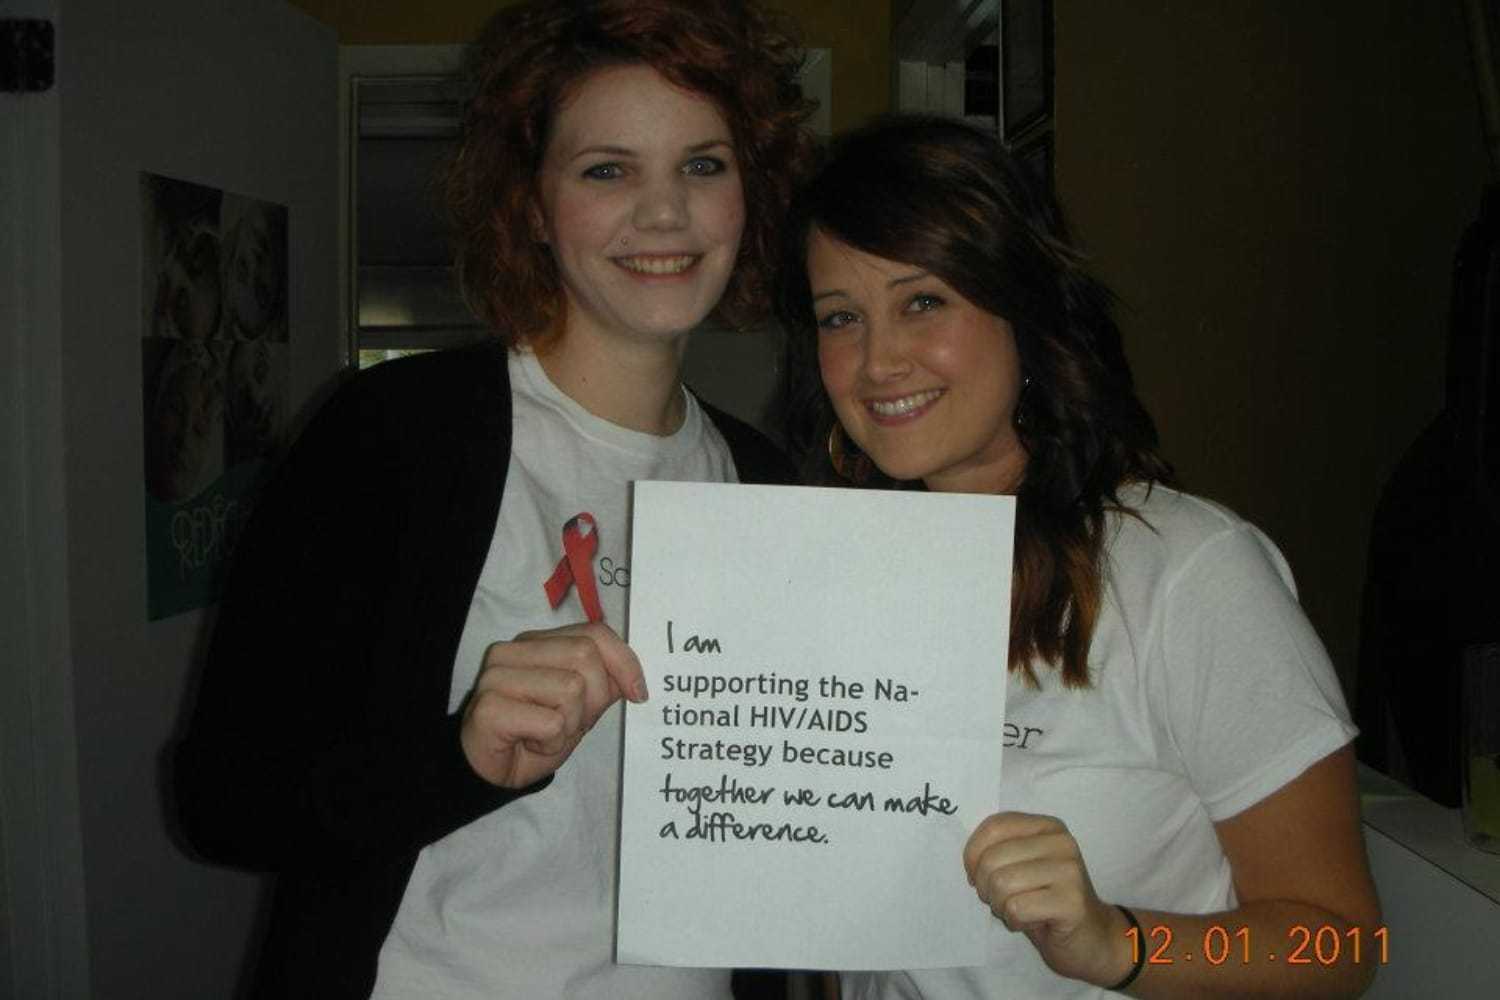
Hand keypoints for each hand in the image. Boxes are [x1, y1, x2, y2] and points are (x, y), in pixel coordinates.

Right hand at [460, 622, 647, 788]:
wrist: (493, 771)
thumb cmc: (536, 734)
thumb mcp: (580, 705)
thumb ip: (603, 681)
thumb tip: (634, 678)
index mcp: (536, 642)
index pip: (594, 632)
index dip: (624, 661)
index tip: (637, 693)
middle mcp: (513, 650)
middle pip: (585, 656)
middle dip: (594, 699)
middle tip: (572, 723)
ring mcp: (497, 676)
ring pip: (571, 688)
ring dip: (570, 724)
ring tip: (547, 733)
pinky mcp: (489, 708)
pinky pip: (551, 723)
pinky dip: (551, 743)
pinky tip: (531, 744)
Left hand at [963, 812, 1132, 987]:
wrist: (1090, 938)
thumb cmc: (1046, 900)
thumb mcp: (1021, 865)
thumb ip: (998, 850)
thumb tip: (969, 859)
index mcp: (1047, 826)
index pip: (993, 827)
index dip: (972, 854)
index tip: (977, 876)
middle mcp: (1062, 842)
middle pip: (992, 858)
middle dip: (986, 887)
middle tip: (1001, 900)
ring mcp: (1069, 871)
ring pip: (1001, 884)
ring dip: (1000, 906)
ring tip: (1018, 910)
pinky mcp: (1071, 901)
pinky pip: (1016, 907)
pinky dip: (1014, 920)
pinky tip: (1032, 922)